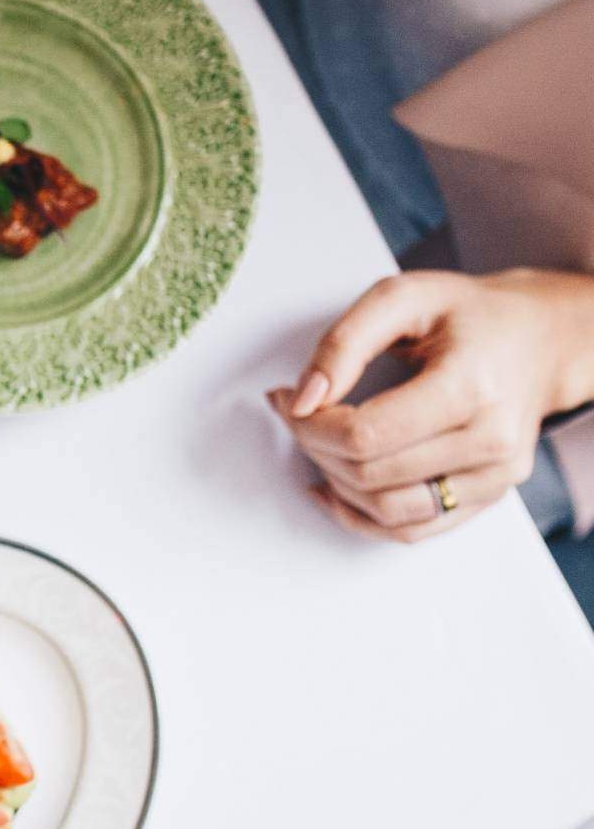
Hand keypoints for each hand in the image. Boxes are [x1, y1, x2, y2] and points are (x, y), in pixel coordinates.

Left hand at [270, 269, 593, 541]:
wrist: (538, 339)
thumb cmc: (470, 315)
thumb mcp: (402, 297)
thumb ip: (344, 344)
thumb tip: (303, 399)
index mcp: (471, 387)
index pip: (366, 435)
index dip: (310, 424)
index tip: (289, 399)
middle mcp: (492, 441)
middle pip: (371, 474)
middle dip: (315, 446)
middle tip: (299, 414)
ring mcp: (495, 475)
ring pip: (388, 512)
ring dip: (335, 483)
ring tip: (320, 443)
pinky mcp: (489, 496)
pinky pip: (413, 531)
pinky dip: (362, 516)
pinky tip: (333, 488)